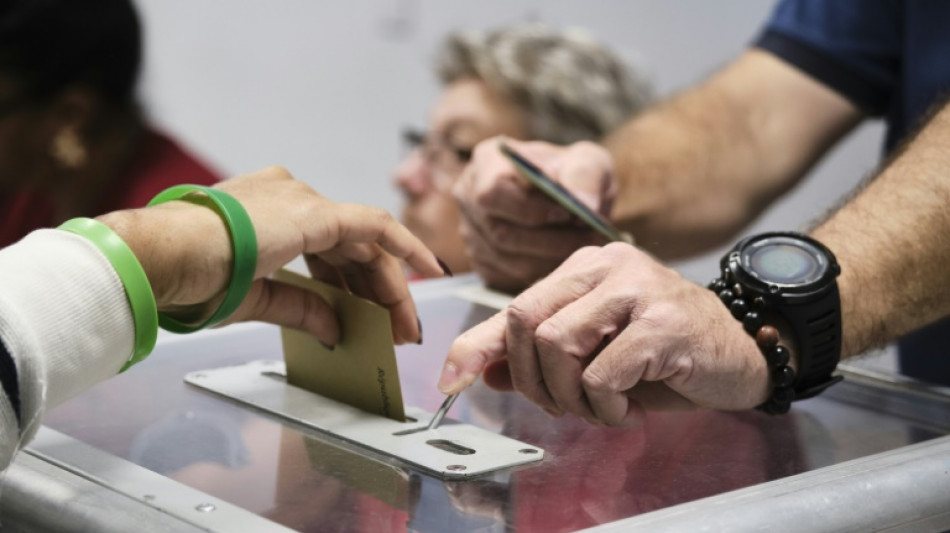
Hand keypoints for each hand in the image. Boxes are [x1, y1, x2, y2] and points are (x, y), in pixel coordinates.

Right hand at [98, 166, 444, 345]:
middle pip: (352, 249)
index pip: (326, 250)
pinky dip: (405, 246)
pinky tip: (428, 271)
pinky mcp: (318, 213)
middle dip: (378, 292)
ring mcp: (304, 201)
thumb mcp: (255, 298)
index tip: (369, 312)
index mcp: (269, 216)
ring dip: (390, 286)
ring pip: (367, 244)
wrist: (164, 258)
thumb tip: (336, 329)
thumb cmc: (190, 277)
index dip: (352, 283)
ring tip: (406, 326)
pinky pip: (376, 227)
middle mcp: (290, 199)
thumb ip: (301, 307)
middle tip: (399, 331)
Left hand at [438, 243, 768, 425]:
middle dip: (531, 380)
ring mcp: (636, 289)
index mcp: (584, 267)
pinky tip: (626, 407)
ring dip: (569, 396)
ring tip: (599, 406)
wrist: (743, 350)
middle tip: (562, 405)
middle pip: (527, 323)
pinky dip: (603, 405)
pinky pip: (601, 374)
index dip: (476, 346)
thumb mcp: (594, 351)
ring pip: (557, 345)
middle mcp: (607, 266)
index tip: (450, 379)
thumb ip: (539, 355)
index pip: (514, 306)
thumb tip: (483, 370)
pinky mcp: (662, 323)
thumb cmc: (665, 351)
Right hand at [452, 137, 615, 291]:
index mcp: (487, 161)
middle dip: (548, 240)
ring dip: (549, 258)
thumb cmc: (573, 175)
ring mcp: (471, 231)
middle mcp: (469, 196)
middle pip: (499, 231)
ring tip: (583, 247)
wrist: (568, 198)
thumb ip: (585, 176)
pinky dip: (541, 272)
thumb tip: (584, 204)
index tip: (568, 213)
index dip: (529, 209)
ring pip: (505, 258)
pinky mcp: (481, 260)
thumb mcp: (587, 161)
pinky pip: (508, 275)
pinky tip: (565, 259)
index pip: (493, 192)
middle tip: (587, 237)